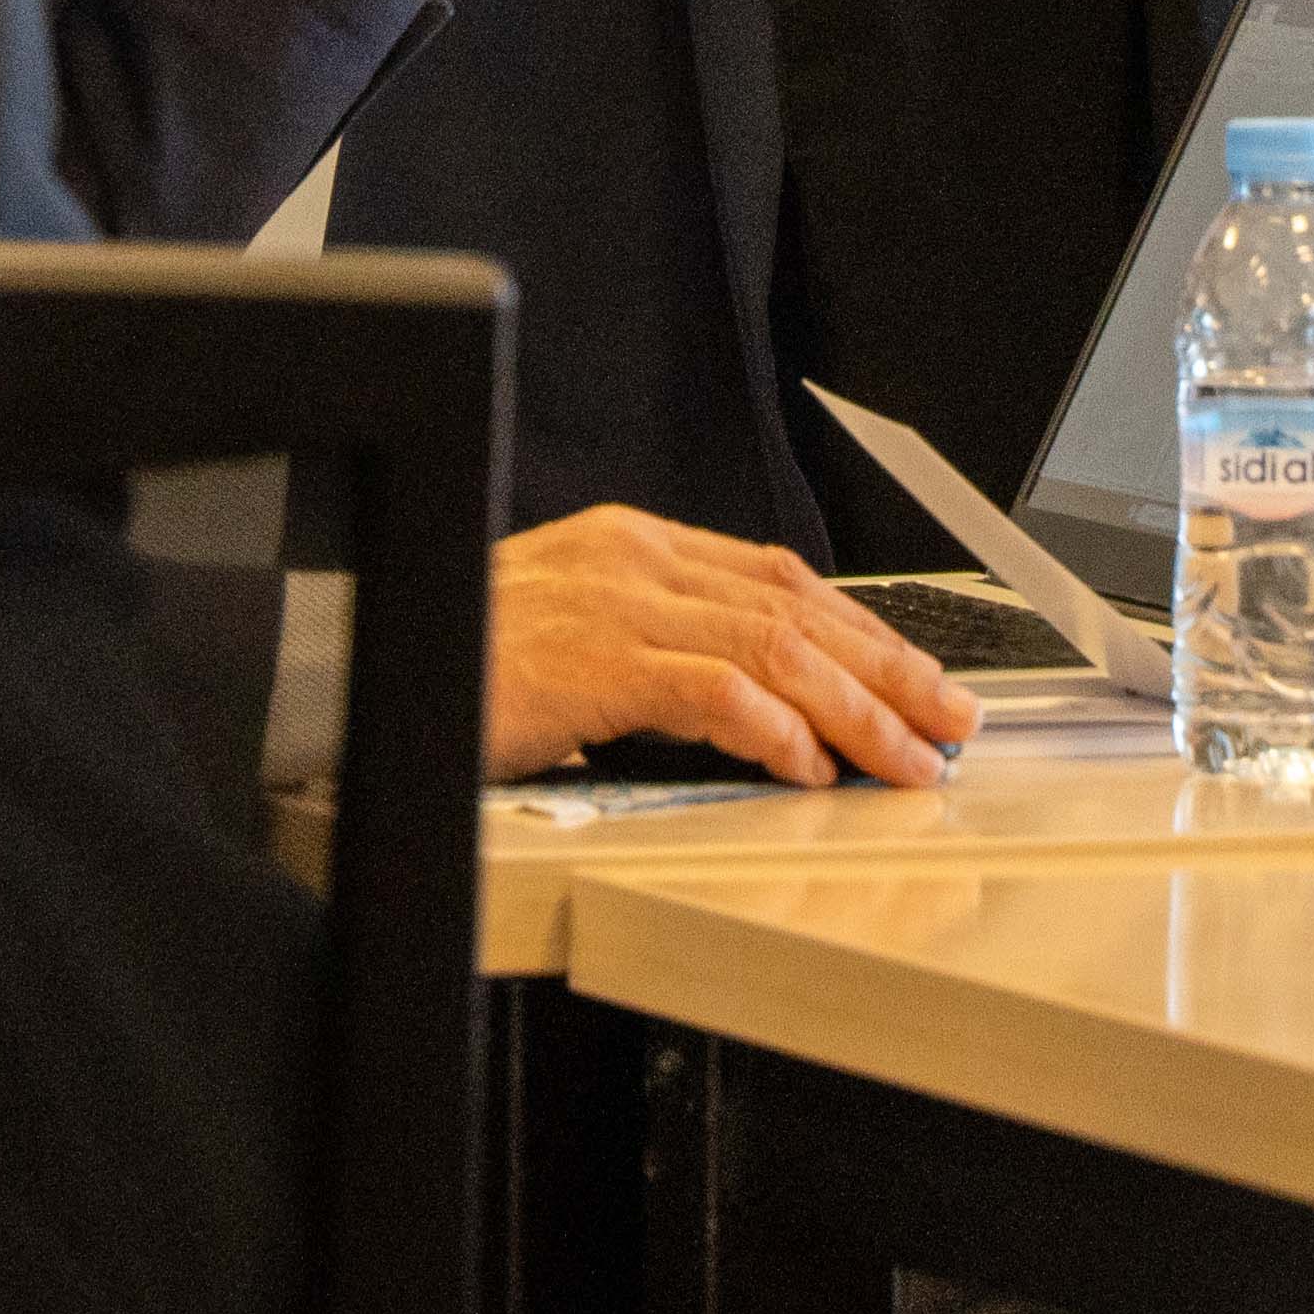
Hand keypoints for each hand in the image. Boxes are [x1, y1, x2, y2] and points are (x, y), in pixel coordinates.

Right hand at [484, 505, 980, 785]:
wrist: (364, 668)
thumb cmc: (465, 666)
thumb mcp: (577, 643)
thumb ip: (659, 653)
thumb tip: (763, 705)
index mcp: (636, 546)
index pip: (782, 579)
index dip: (866, 630)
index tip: (921, 679)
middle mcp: (636, 560)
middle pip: (798, 609)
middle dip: (889, 669)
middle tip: (950, 722)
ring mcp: (615, 605)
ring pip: (775, 649)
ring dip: (856, 710)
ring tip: (906, 759)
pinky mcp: (592, 661)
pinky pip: (712, 691)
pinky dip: (773, 729)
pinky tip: (807, 767)